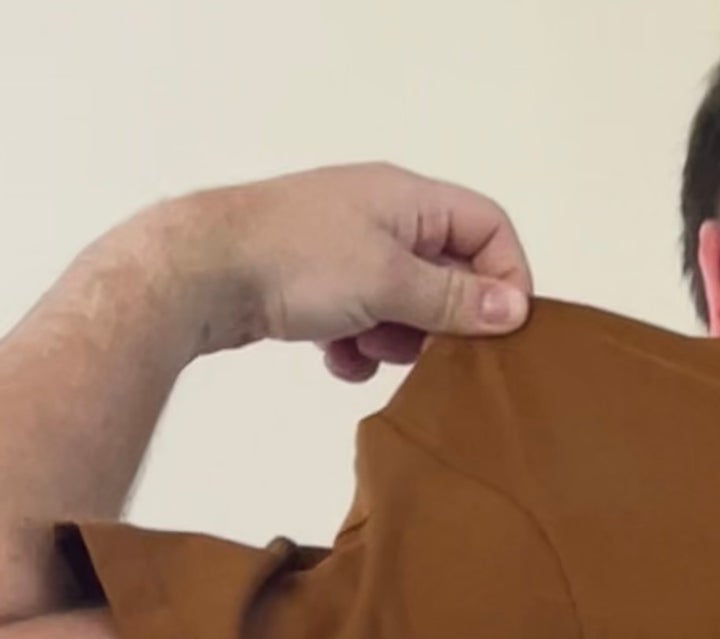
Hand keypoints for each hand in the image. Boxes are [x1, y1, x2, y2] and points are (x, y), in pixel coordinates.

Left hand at [164, 163, 532, 379]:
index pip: (489, 228)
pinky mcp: (321, 286)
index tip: (500, 331)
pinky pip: (366, 324)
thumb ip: (456, 299)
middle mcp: (383, 217)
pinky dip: (358, 348)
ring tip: (365, 346)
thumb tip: (514, 309)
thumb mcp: (390, 281)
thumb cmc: (294, 258)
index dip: (506, 277)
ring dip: (396, 340)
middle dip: (441, 321)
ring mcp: (350, 251)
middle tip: (425, 348)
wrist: (202, 272)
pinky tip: (334, 355)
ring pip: (408, 307)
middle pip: (450, 274)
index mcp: (408, 198)